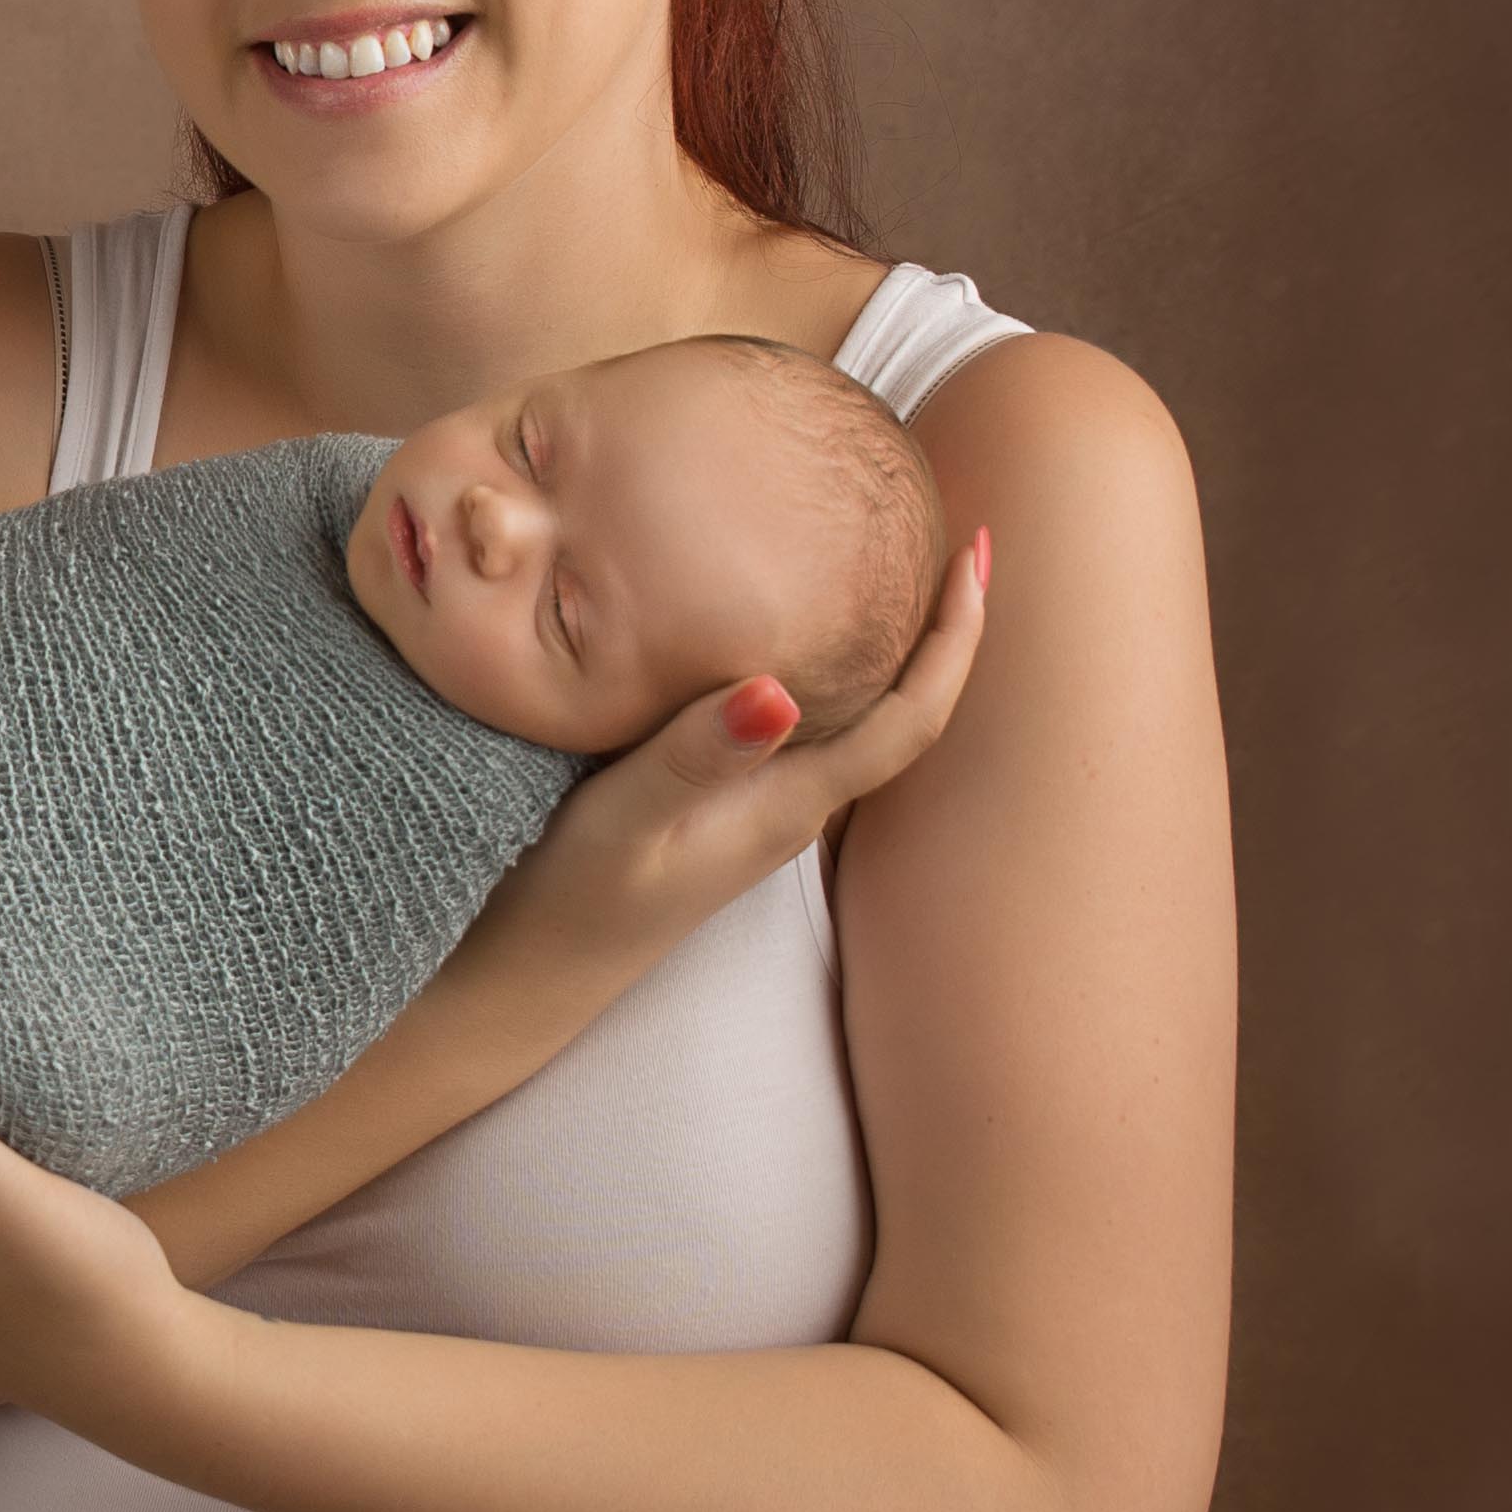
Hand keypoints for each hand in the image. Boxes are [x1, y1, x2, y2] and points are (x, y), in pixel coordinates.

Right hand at [493, 533, 993, 978]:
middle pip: (902, 712)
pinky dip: (819, 664)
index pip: (909, 720)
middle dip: (939, 631)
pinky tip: (787, 631)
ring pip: (855, 716)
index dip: (955, 643)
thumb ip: (693, 758)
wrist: (535, 970)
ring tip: (895, 567)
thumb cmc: (572, 899)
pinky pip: (799, 720)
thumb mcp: (622, 822)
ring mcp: (759, 804)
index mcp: (789, 804)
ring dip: (887, 647)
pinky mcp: (722, 798)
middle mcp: (792, 803)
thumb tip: (777, 690)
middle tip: (957, 541)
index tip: (976, 558)